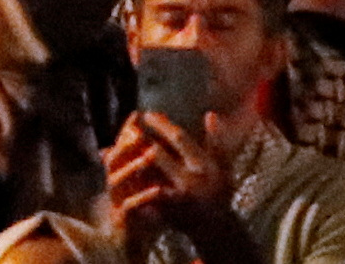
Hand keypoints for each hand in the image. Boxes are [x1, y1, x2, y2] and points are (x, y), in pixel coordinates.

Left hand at [104, 115, 227, 244]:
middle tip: (129, 129)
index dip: (161, 124)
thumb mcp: (223, 167)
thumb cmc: (219, 193)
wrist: (216, 230)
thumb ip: (216, 141)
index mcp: (203, 164)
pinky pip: (145, 195)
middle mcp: (191, 180)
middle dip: (141, 140)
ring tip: (121, 148)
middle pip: (158, 154)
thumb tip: (210, 114)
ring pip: (147, 174)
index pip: (179, 137)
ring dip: (134, 161)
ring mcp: (177, 198)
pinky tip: (125, 176)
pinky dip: (135, 185)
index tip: (146, 114)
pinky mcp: (167, 213)